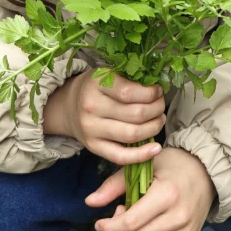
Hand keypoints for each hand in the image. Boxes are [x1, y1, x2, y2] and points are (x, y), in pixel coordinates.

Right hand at [42, 69, 164, 167]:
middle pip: (135, 114)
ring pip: (132, 134)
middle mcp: (91, 107)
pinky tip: (156, 148)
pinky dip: (141, 155)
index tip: (158, 91)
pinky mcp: (94, 147)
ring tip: (159, 120)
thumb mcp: (108, 73)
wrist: (69, 106)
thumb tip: (158, 88)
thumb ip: (129, 78)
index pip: (129, 92)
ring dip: (154, 128)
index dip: (150, 93)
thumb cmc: (96, 88)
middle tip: (160, 105)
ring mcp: (92, 130)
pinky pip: (120, 156)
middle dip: (156, 109)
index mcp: (96, 84)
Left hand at [86, 148, 216, 230]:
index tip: (99, 223)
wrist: (206, 173)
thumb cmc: (172, 166)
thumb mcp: (143, 167)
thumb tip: (90, 202)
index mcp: (167, 195)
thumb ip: (114, 185)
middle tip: (113, 224)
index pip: (130, 223)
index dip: (109, 227)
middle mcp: (179, 217)